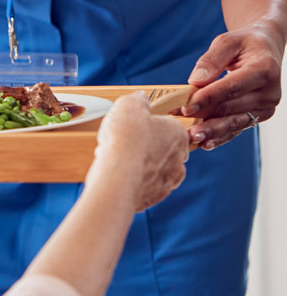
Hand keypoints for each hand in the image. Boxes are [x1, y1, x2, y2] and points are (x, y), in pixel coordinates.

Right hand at [87, 92, 188, 211]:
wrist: (118, 178)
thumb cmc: (126, 139)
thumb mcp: (128, 105)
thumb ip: (137, 99)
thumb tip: (141, 97)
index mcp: (178, 133)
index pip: (168, 125)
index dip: (148, 124)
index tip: (133, 125)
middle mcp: (179, 158)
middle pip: (162, 147)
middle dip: (146, 145)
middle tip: (124, 141)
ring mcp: (168, 181)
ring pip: (154, 168)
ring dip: (140, 164)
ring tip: (117, 159)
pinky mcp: (155, 197)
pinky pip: (145, 186)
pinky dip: (133, 180)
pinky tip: (118, 174)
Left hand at [184, 22, 282, 149]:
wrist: (265, 50)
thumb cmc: (244, 44)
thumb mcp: (227, 42)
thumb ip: (211, 60)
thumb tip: (195, 81)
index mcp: (264, 69)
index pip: (232, 87)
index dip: (208, 98)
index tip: (186, 106)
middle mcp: (269, 92)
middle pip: (231, 107)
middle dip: (203, 114)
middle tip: (178, 120)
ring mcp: (266, 107)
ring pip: (234, 122)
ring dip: (211, 131)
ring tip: (191, 137)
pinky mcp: (259, 116)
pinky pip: (237, 128)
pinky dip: (220, 136)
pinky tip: (205, 143)